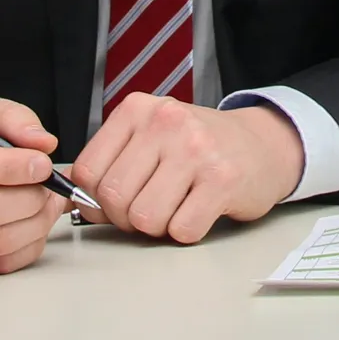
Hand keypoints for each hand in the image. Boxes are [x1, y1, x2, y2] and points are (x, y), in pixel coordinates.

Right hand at [0, 99, 67, 274]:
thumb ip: (16, 120)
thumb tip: (43, 143)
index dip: (17, 169)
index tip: (41, 164)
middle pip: (2, 209)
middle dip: (35, 194)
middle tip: (46, 181)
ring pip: (7, 238)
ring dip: (39, 218)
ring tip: (44, 197)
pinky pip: (10, 259)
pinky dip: (32, 241)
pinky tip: (33, 219)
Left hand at [70, 97, 304, 244]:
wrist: (264, 145)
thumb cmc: (199, 148)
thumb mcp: (152, 139)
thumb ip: (113, 163)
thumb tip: (73, 202)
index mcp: (141, 109)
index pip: (86, 171)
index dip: (97, 197)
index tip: (123, 195)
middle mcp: (168, 121)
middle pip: (114, 198)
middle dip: (128, 216)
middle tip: (156, 203)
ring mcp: (198, 148)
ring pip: (144, 219)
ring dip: (159, 226)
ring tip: (180, 204)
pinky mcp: (224, 179)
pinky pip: (182, 230)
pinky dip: (189, 231)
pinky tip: (203, 207)